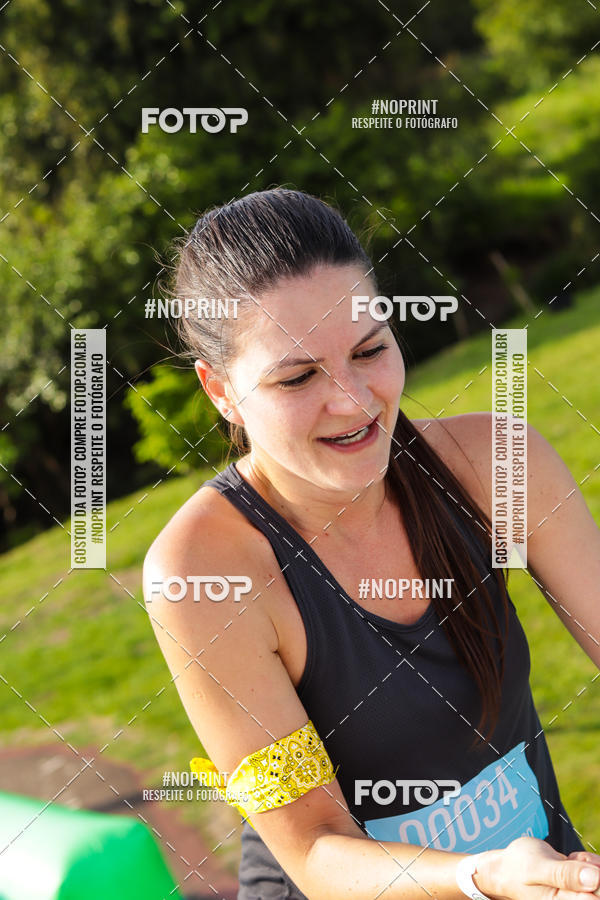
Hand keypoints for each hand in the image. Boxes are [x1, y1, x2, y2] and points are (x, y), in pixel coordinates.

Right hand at [474, 837, 599, 899]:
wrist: (507, 868)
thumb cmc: (518, 868)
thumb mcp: (537, 868)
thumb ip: (564, 874)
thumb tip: (595, 880)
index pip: (597, 895)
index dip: (596, 878)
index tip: (584, 866)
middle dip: (594, 868)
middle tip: (574, 860)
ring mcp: (577, 894)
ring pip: (599, 878)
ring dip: (591, 864)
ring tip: (571, 859)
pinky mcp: (579, 887)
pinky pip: (595, 873)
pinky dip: (588, 862)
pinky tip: (572, 860)